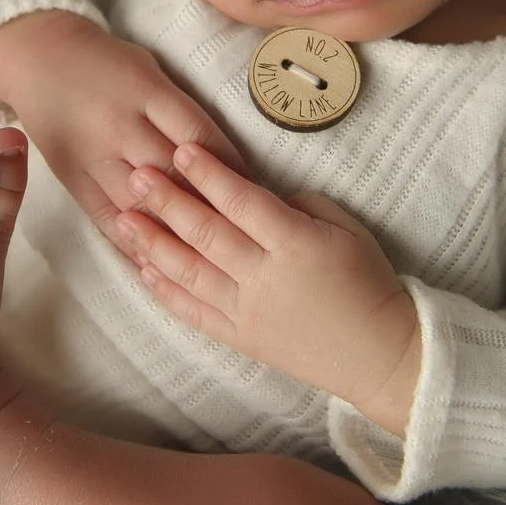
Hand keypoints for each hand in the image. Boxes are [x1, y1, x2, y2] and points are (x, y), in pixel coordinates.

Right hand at [0, 12, 254, 263]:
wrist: (39, 59)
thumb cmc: (108, 64)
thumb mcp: (151, 70)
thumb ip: (183, 111)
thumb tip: (226, 160)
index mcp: (145, 91)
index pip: (199, 136)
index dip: (230, 167)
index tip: (254, 190)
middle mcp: (119, 125)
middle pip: (173, 175)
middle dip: (209, 205)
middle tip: (243, 232)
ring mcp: (92, 155)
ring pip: (141, 205)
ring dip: (175, 232)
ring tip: (208, 256)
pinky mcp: (72, 178)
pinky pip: (106, 218)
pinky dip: (134, 243)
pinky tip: (159, 262)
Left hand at [113, 141, 419, 421]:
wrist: (380, 355)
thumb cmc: (371, 285)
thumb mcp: (349, 231)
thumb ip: (303, 206)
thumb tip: (261, 195)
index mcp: (296, 244)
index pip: (243, 202)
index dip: (210, 174)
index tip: (183, 150)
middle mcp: (266, 278)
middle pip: (207, 233)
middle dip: (168, 202)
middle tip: (138, 176)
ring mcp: (249, 312)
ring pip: (191, 273)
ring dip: (154, 243)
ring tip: (125, 219)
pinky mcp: (242, 339)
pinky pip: (195, 313)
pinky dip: (167, 292)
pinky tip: (143, 269)